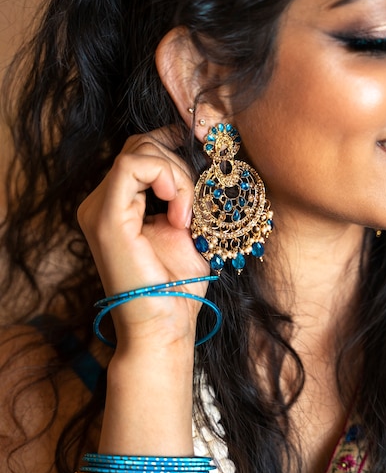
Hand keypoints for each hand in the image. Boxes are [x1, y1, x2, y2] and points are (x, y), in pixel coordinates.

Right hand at [77, 128, 207, 347]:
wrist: (165, 326)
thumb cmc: (178, 286)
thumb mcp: (186, 229)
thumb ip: (183, 193)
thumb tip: (198, 154)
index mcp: (116, 206)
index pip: (140, 153)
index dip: (173, 148)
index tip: (201, 169)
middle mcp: (100, 204)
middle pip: (139, 146)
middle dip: (178, 163)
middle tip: (196, 204)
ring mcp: (97, 209)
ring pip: (138, 152)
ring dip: (177, 175)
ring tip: (188, 216)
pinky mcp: (105, 218)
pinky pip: (134, 167)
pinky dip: (168, 180)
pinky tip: (181, 216)